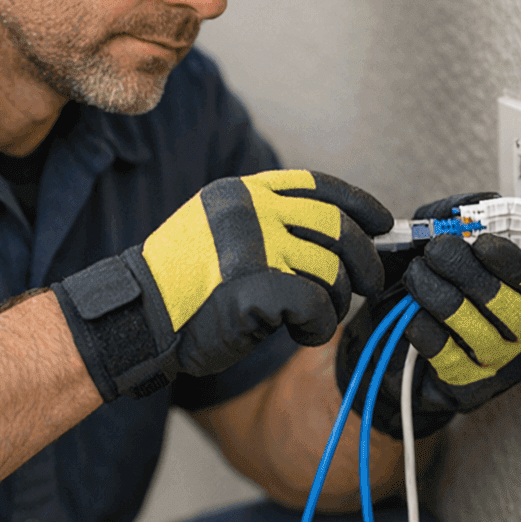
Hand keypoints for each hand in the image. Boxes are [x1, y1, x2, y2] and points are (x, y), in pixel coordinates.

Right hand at [54, 170, 392, 401]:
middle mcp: (250, 210)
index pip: (318, 187)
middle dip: (365, 260)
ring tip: (315, 318)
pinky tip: (300, 334)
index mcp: (243, 193)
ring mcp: (252, 245)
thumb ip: (264, 223)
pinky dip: (318, 326)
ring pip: (331, 271)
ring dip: (335, 302)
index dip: (359, 205)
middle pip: (337, 228)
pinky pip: (315, 306)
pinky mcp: (255, 285)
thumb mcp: (216, 232)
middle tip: (367, 284)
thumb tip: (338, 234)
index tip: (381, 224)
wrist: (139, 317)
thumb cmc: (180, 287)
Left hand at [337, 218, 520, 437]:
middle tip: (435, 253)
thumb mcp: (434, 242)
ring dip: (440, 296)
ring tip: (416, 277)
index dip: (508, 258)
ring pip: (478, 330)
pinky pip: (447, 355)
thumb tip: (471, 204)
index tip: (478, 241)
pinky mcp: (470, 387)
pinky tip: (412, 313)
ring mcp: (500, 364)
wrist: (392, 343)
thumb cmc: (423, 290)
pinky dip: (423, 326)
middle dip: (466, 271)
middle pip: (508, 303)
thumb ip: (452, 217)